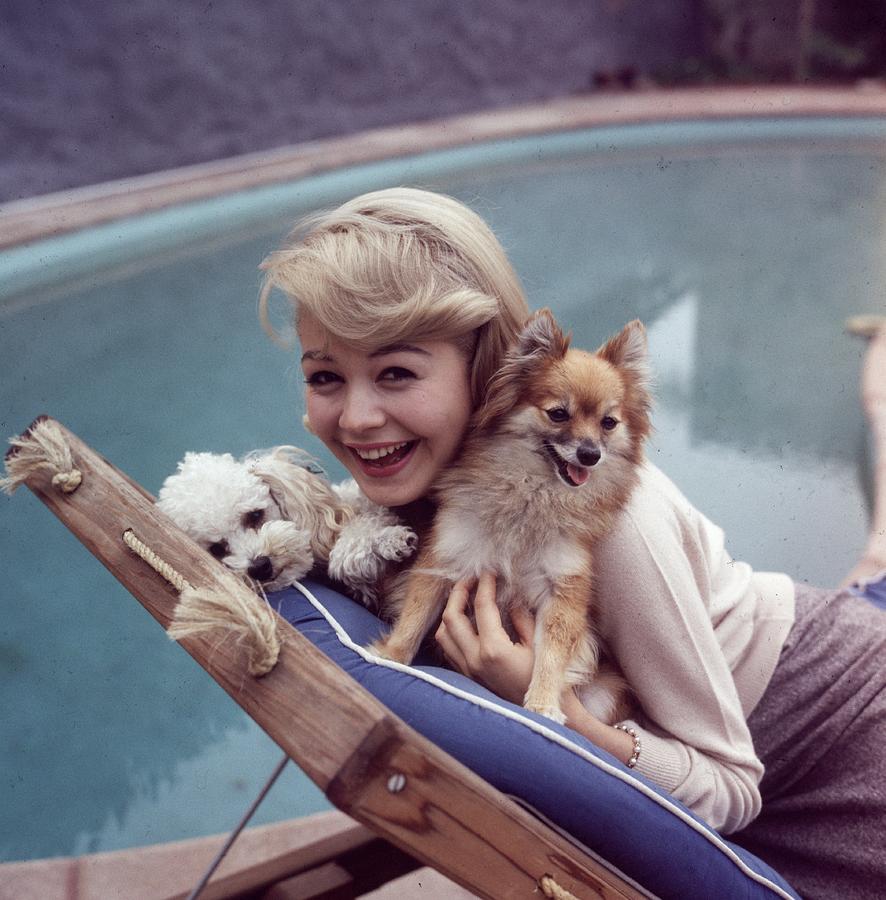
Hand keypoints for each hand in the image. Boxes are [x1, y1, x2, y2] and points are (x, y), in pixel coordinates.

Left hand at [434, 572, 536, 704]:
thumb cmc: (544, 679)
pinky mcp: (466, 676)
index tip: (490, 572)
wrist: (539, 715)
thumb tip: (510, 598)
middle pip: (451, 617)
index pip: (482, 607)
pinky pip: (448, 648)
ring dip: (450, 612)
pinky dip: (451, 630)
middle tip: (470, 579)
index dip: (485, 584)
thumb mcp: (537, 645)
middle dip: (459, 592)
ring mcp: (467, 669)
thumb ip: (521, 618)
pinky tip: (465, 621)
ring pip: (443, 634)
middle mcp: (474, 659)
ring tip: (464, 597)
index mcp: (494, 650)